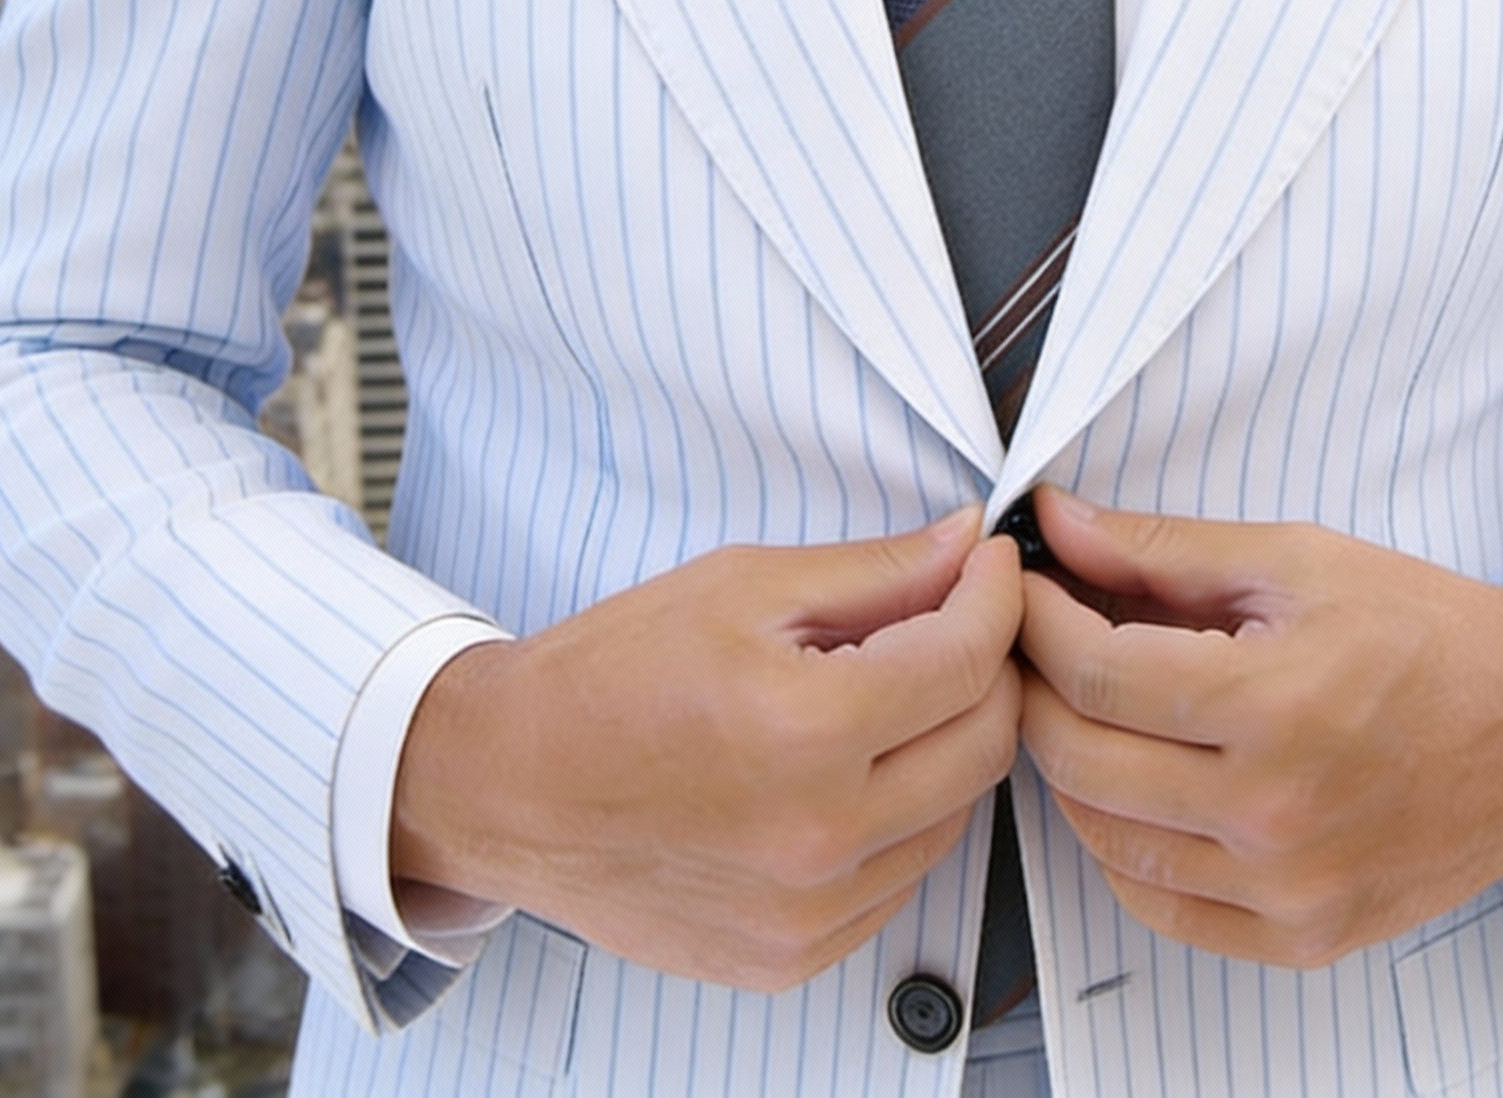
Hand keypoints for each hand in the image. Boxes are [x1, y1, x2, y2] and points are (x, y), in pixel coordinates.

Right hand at [392, 508, 1022, 991]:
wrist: (507, 785)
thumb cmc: (608, 677)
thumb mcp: (743, 586)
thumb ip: (875, 572)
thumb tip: (964, 546)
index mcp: (805, 730)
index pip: (967, 659)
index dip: (995, 596)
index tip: (989, 565)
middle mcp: (818, 836)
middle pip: (986, 743)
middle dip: (989, 666)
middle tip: (956, 619)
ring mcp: (808, 912)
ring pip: (957, 814)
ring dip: (949, 743)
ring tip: (891, 694)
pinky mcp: (793, 957)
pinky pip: (902, 878)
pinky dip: (903, 816)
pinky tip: (853, 769)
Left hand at [1016, 490, 1502, 968]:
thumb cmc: (1428, 632)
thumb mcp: (1298, 560)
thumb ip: (1164, 549)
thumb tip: (1056, 522)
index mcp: (1273, 705)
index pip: (1093, 673)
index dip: (1036, 620)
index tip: (1025, 586)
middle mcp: (1273, 813)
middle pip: (1081, 759)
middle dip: (1037, 687)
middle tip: (1039, 640)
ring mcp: (1286, 888)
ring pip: (1105, 838)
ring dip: (1071, 766)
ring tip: (1086, 705)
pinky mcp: (1301, 936)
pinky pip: (1161, 906)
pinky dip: (1123, 846)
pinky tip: (1135, 786)